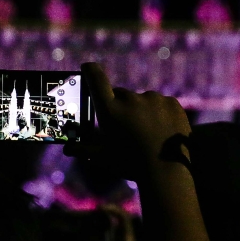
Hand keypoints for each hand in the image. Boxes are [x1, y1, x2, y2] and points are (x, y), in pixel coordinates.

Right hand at [81, 62, 191, 178]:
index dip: (90, 71)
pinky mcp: (172, 103)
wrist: (168, 173)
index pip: (95, 79)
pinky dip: (160, 114)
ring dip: (142, 111)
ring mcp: (153, 99)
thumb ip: (83, 149)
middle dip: (120, 106)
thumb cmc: (131, 165)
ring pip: (143, 101)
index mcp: (110, 110)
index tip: (88, 67)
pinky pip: (162, 104)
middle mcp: (130, 99)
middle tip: (125, 128)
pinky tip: (162, 131)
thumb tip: (67, 148)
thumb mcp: (104, 158)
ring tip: (147, 134)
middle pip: (120, 95)